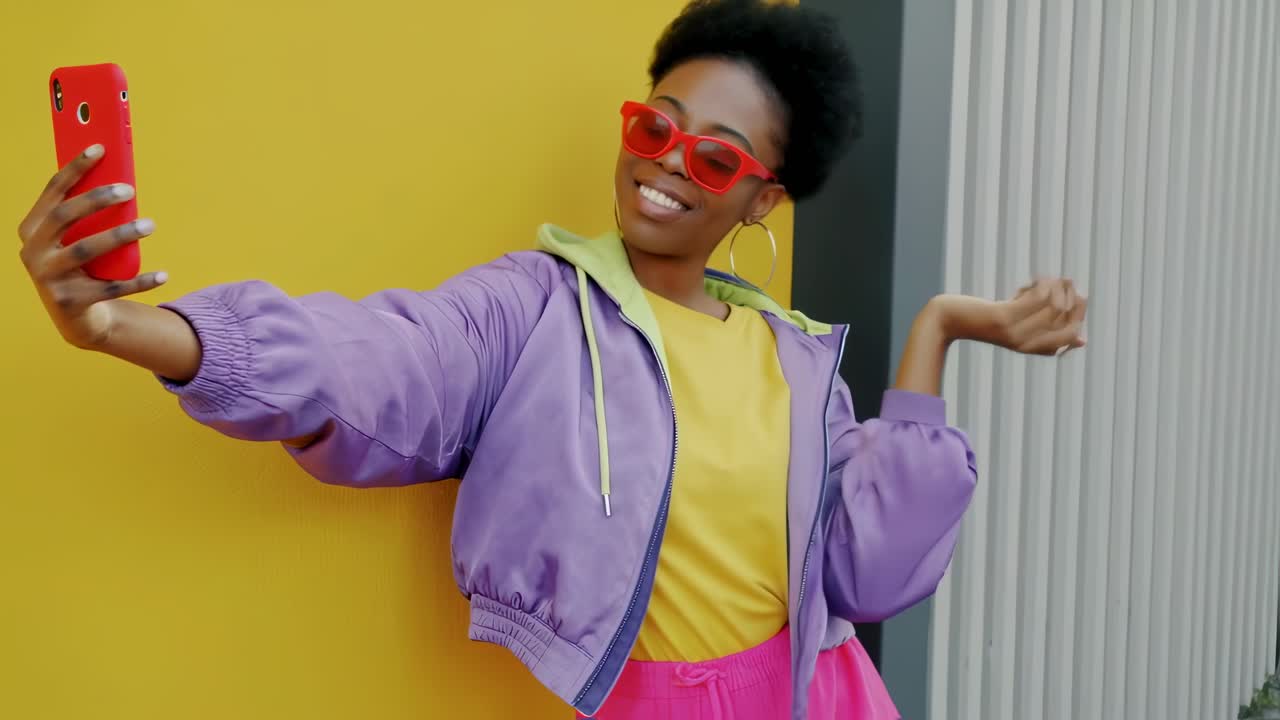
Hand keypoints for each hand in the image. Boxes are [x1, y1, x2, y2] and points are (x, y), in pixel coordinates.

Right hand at [17, 144, 166, 348]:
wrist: (76, 317)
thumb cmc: (82, 266)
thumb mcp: (80, 239)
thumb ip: (90, 215)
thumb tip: (122, 181)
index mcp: (33, 228)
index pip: (53, 191)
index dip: (75, 168)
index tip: (100, 148)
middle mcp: (33, 251)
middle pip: (65, 216)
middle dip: (96, 199)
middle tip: (129, 189)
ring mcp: (49, 278)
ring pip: (85, 250)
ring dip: (120, 235)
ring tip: (149, 225)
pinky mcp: (70, 302)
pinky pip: (110, 288)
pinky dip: (139, 281)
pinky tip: (163, 274)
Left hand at [932, 277, 1087, 355]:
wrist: (945, 321)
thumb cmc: (981, 320)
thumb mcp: (1015, 326)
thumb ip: (1042, 331)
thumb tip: (1082, 341)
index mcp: (1030, 349)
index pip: (1070, 337)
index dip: (1080, 314)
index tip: (1078, 294)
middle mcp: (1025, 344)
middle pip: (1067, 322)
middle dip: (1074, 298)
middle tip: (1066, 282)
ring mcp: (1015, 332)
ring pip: (1056, 307)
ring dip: (1058, 287)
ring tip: (1049, 278)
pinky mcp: (1004, 318)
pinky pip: (1037, 298)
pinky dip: (1042, 284)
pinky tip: (1037, 279)